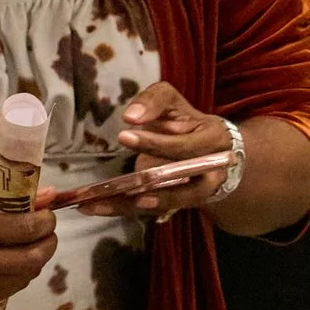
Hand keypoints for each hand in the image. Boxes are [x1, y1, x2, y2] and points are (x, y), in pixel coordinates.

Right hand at [0, 177, 56, 305]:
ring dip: (37, 258)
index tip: (47, 213)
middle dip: (48, 242)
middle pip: (31, 259)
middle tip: (46, 230)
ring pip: (25, 276)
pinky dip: (22, 274)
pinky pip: (10, 289)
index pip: (25, 229)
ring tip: (33, 243)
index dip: (46, 221)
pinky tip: (16, 260)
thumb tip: (46, 194)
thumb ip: (4, 191)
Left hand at [36, 81, 231, 220]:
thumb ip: (154, 101)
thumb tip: (131, 116)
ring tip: (99, 202)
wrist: (207, 150)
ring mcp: (198, 191)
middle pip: (183, 180)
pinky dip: (124, 208)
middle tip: (112, 179)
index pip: (186, 144)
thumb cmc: (185, 122)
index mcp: (214, 139)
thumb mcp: (172, 102)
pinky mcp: (177, 203)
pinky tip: (95, 207)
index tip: (124, 132)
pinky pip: (150, 208)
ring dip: (133, 203)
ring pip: (168, 201)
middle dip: (149, 179)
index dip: (157, 143)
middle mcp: (213, 171)